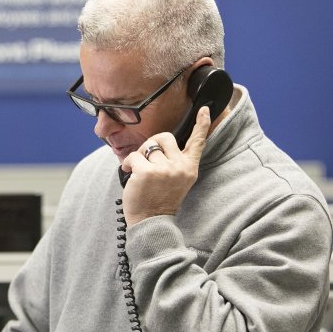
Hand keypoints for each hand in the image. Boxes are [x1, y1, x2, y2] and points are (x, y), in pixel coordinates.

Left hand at [119, 105, 210, 224]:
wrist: (151, 222)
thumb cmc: (160, 200)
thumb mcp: (177, 180)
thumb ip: (175, 162)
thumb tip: (160, 144)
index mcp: (189, 168)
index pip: (198, 142)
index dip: (202, 124)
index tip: (204, 109)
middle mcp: (180, 167)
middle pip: (164, 137)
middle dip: (152, 143)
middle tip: (146, 159)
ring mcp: (164, 169)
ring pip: (148, 146)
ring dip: (139, 156)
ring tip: (139, 171)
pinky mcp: (147, 172)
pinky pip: (134, 156)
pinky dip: (128, 163)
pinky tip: (130, 174)